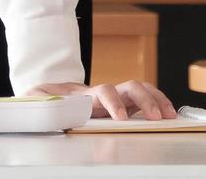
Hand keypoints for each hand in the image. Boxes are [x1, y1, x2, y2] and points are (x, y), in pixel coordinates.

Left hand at [24, 80, 175, 119]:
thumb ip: (36, 100)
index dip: (112, 102)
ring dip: (157, 100)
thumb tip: (36, 102)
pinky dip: (159, 104)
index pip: (103, 91)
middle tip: (155, 118)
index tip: (120, 118)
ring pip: (141, 90)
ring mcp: (116, 97)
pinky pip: (146, 100)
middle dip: (145, 101)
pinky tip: (168, 114)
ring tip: (169, 116)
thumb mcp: (36, 98)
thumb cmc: (45, 99)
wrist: (53, 95)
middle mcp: (104, 94)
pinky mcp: (124, 104)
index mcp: (85, 94)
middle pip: (129, 87)